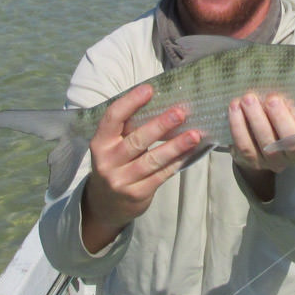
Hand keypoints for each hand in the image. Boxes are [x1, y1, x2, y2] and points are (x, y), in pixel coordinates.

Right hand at [81, 84, 200, 251]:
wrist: (105, 205)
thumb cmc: (116, 163)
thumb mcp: (112, 145)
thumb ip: (129, 128)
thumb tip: (164, 104)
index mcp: (100, 142)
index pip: (113, 118)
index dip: (130, 102)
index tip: (149, 89)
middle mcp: (107, 162)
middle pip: (137, 140)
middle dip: (160, 125)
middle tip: (181, 112)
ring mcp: (122, 180)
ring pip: (153, 160)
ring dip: (176, 146)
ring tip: (195, 134)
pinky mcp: (137, 194)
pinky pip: (162, 175)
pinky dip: (177, 162)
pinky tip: (190, 152)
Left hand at [228, 92, 294, 198]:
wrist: (259, 139)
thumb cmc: (282, 118)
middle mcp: (294, 156)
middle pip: (291, 144)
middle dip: (281, 120)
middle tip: (272, 99)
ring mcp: (272, 161)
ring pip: (265, 145)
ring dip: (256, 121)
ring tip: (248, 99)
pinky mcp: (251, 161)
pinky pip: (244, 146)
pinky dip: (238, 126)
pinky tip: (235, 107)